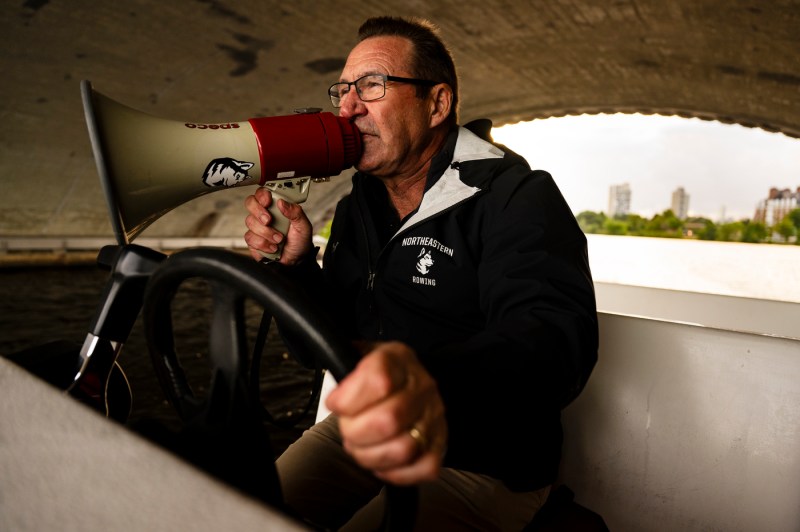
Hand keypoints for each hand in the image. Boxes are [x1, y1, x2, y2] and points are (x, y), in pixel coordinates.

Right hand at [243, 187, 312, 264]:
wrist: (296, 261)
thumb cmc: (300, 241)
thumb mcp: (303, 226)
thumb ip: (295, 212)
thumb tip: (282, 202)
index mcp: (277, 207)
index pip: (263, 193)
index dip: (262, 195)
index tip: (268, 201)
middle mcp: (264, 215)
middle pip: (250, 203)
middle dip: (258, 211)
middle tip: (269, 220)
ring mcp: (257, 227)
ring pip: (250, 222)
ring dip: (266, 232)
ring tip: (279, 239)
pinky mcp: (253, 240)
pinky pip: (250, 238)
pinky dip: (263, 244)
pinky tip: (273, 247)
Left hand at [325, 341, 446, 485]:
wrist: (412, 382)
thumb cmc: (381, 374)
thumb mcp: (360, 356)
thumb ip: (344, 367)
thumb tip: (335, 393)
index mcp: (399, 360)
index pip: (378, 381)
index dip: (348, 400)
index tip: (335, 403)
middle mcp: (421, 388)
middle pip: (388, 421)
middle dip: (355, 432)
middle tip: (347, 429)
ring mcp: (433, 417)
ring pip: (402, 449)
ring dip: (370, 456)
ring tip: (360, 446)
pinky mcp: (439, 443)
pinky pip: (423, 468)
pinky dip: (395, 472)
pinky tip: (381, 460)